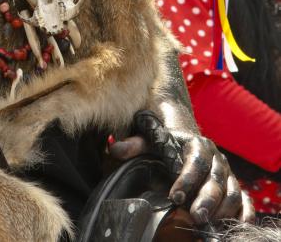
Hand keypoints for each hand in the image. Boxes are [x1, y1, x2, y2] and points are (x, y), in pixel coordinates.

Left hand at [109, 112, 254, 224]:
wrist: (185, 135)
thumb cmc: (165, 141)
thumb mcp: (150, 139)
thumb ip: (134, 144)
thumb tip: (114, 148)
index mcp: (197, 145)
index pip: (195, 162)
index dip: (187, 179)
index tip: (174, 195)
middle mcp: (216, 159)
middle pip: (216, 180)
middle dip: (207, 199)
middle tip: (196, 216)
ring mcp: (227, 173)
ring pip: (233, 192)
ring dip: (223, 209)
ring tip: (209, 224)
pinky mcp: (234, 186)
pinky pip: (244, 200)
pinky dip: (245, 212)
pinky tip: (237, 225)